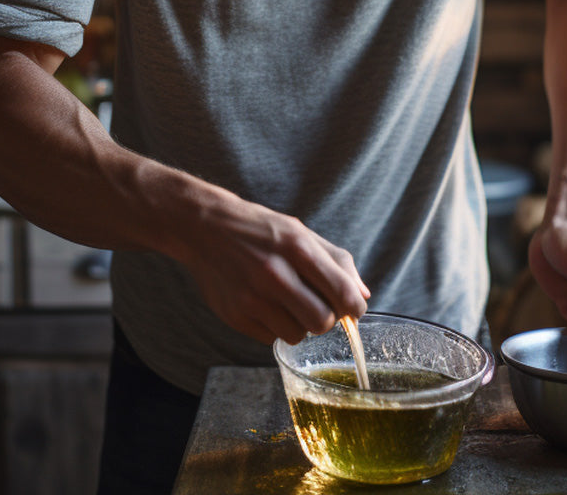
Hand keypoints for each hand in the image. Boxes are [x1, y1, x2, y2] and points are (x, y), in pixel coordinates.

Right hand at [172, 193, 369, 345]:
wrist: (203, 228)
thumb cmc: (260, 230)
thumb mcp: (300, 233)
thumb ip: (336, 262)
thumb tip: (364, 295)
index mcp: (297, 247)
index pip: (343, 294)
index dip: (355, 308)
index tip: (352, 309)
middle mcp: (274, 274)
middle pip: (322, 322)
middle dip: (328, 319)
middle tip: (319, 307)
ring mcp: (251, 298)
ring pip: (297, 335)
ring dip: (300, 325)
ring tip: (289, 304)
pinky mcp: (235, 316)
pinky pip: (271, 338)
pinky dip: (275, 327)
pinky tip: (266, 306)